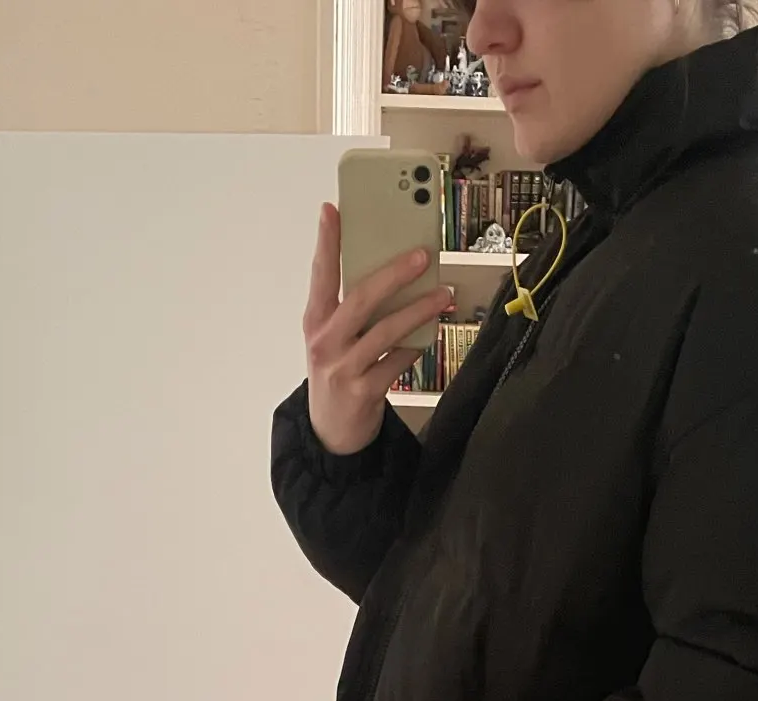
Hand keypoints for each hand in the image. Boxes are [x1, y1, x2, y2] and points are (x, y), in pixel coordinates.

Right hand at [303, 204, 453, 455]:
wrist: (330, 433)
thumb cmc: (337, 373)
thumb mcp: (332, 337)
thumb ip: (349, 307)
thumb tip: (391, 270)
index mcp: (315, 321)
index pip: (320, 274)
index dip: (326, 242)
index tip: (331, 210)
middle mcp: (325, 341)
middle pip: (361, 299)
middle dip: (393, 274)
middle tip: (421, 255)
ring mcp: (343, 368)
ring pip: (386, 331)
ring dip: (418, 310)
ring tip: (442, 295)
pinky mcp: (364, 392)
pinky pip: (397, 362)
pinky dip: (416, 346)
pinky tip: (430, 334)